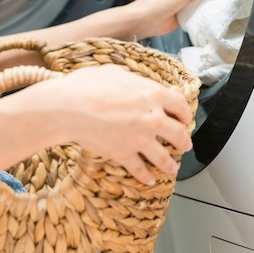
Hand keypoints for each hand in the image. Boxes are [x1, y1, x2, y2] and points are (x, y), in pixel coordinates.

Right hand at [50, 65, 192, 185]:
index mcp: (153, 94)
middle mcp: (152, 119)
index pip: (180, 105)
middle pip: (178, 134)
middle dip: (183, 141)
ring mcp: (140, 140)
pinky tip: (149, 179)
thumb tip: (136, 85)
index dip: (185, 112)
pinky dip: (146, 176)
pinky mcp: (125, 155)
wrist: (68, 108)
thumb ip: (133, 81)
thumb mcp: (115, 73)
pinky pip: (140, 170)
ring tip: (173, 168)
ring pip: (163, 157)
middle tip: (185, 144)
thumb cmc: (87, 86)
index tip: (184, 117)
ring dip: (170, 164)